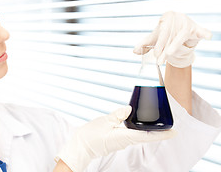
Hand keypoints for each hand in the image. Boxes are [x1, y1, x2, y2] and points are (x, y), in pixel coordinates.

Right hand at [55, 106, 175, 171]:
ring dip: (148, 129)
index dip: (162, 134)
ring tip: (155, 120)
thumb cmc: (91, 136)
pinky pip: (131, 134)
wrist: (80, 147)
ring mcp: (121, 141)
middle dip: (158, 130)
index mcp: (125, 137)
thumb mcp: (104, 121)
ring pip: (139, 135)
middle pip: (146, 135)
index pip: (148, 135)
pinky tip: (137, 122)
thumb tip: (130, 108)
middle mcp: (126, 141)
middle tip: (168, 122)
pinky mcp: (117, 140)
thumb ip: (118, 114)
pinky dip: (138, 128)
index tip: (175, 132)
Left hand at [133, 11, 211, 67]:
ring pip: (181, 36)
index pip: (161, 32)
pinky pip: (202, 31)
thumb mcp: (155, 38)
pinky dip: (205, 33)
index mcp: (166, 17)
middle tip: (159, 60)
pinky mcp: (197, 29)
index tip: (155, 55)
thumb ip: (144, 44)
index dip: (158, 45)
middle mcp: (177, 18)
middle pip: (170, 35)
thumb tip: (135, 51)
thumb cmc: (166, 33)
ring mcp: (188, 23)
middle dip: (164, 48)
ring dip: (175, 45)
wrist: (180, 28)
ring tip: (169, 53)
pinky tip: (208, 36)